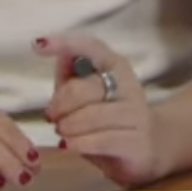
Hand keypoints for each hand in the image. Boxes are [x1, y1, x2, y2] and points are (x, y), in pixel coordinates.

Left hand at [36, 34, 166, 187]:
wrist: (152, 146)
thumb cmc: (111, 115)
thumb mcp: (87, 93)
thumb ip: (69, 74)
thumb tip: (46, 48)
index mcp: (115, 65)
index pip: (91, 47)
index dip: (64, 44)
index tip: (39, 45)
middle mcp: (128, 86)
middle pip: (83, 89)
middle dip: (60, 105)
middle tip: (52, 116)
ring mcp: (136, 114)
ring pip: (92, 116)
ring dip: (68, 126)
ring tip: (61, 132)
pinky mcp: (137, 142)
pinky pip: (102, 140)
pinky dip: (79, 143)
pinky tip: (68, 145)